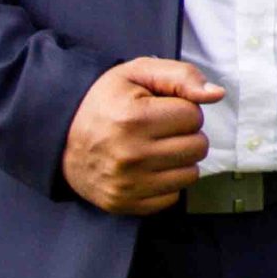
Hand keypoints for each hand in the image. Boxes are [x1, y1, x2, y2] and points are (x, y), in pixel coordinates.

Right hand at [61, 58, 223, 215]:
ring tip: (154, 148)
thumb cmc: (105, 102)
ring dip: (179, 160)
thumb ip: (181, 76)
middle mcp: (130, 155)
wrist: (60, 139)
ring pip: (191, 174)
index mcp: (133, 119)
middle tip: (160, 130)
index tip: (161, 109)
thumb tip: (216, 94)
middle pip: (197, 146)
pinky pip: (173, 197)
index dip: (182, 109)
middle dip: (185, 134)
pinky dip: (166, 183)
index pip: (194, 116)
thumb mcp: (137, 73)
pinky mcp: (125, 204)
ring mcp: (127, 184)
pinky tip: (148, 169)